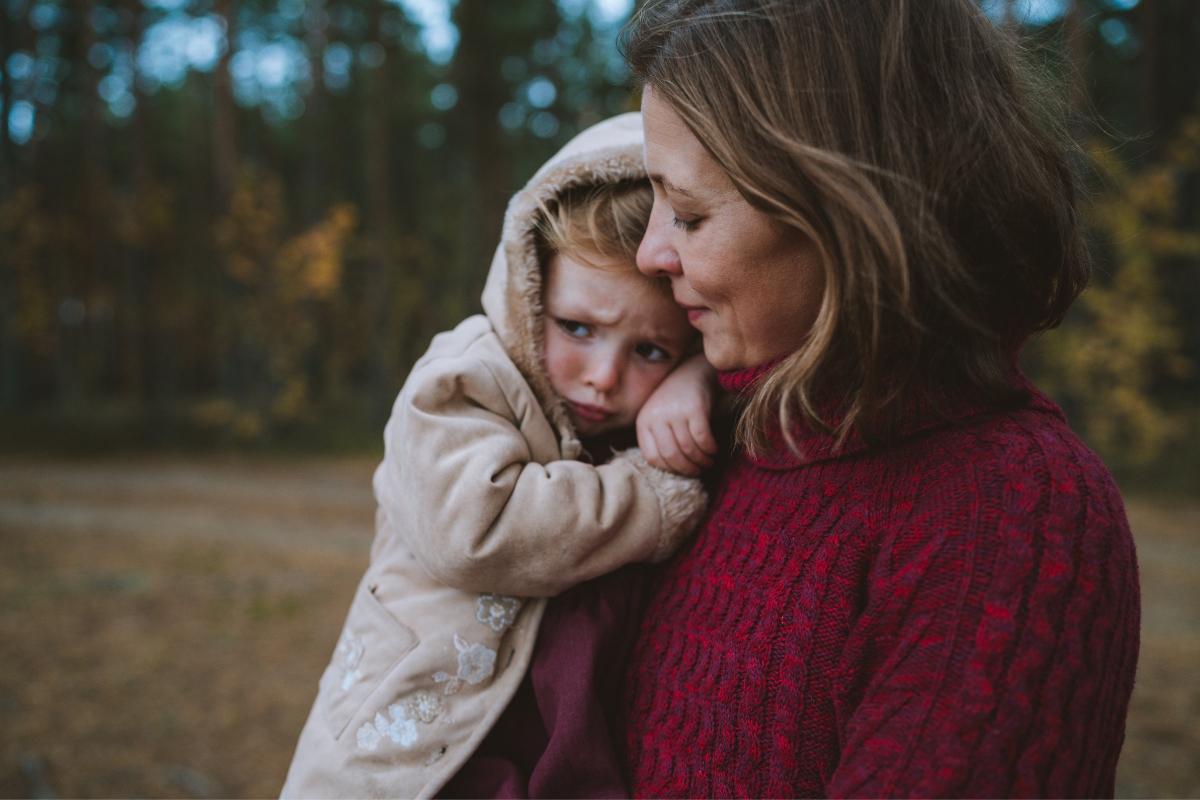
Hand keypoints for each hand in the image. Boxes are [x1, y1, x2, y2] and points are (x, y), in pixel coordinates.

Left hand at [637, 353, 718, 475]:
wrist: (692, 372)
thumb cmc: (676, 402)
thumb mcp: (659, 418)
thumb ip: (659, 439)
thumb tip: (670, 470)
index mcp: (643, 422)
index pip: (652, 457)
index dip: (669, 468)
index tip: (681, 471)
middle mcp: (656, 417)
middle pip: (671, 455)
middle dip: (687, 468)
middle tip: (698, 471)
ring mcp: (674, 412)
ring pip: (687, 448)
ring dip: (701, 460)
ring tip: (708, 461)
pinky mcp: (694, 408)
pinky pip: (702, 438)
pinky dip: (709, 448)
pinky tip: (713, 449)